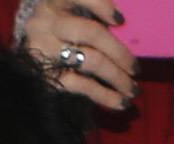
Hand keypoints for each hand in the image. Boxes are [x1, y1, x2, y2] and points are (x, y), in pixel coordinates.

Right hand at [15, 0, 133, 113]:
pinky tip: (121, 102)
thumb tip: (125, 26)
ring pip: (90, 61)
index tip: (121, 21)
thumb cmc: (66, 29)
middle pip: (90, 32)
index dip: (101, 6)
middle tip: (137, 68)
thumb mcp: (77, 13)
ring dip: (118, 78)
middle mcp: (47, 21)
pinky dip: (105, 96)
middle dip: (119, 52)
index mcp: (57, 0)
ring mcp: (44, 48)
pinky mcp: (46, 74)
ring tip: (134, 89)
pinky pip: (82, 85)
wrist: (37, 55)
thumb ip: (96, 13)